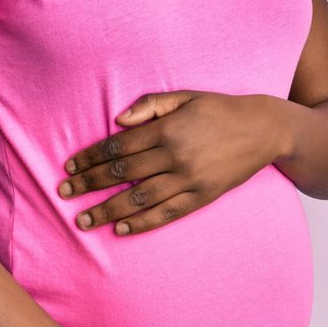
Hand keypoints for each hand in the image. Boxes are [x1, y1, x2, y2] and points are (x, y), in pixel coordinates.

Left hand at [58, 90, 292, 235]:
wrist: (264, 130)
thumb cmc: (219, 109)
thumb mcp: (185, 96)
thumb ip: (150, 106)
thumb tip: (117, 121)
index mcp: (168, 129)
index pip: (118, 146)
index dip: (90, 158)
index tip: (70, 168)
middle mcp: (176, 156)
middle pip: (122, 173)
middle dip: (90, 185)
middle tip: (64, 195)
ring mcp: (190, 180)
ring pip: (140, 198)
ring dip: (108, 210)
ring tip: (84, 220)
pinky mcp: (203, 197)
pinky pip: (167, 214)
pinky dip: (143, 223)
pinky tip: (121, 229)